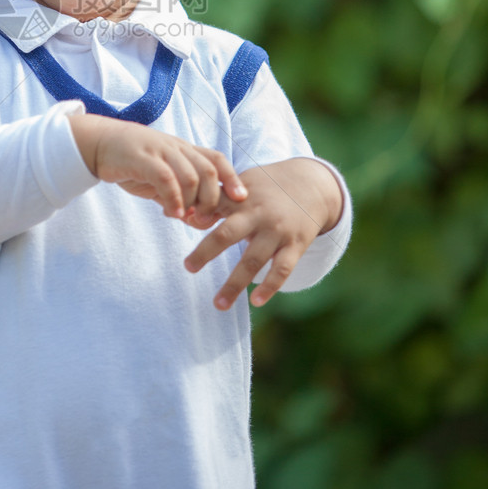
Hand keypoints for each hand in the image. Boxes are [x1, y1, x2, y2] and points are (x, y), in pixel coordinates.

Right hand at [68, 114, 246, 219]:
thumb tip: (197, 221)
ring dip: (192, 202)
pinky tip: (172, 213)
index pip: (216, 159)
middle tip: (204, 219)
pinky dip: (174, 199)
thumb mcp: (161, 179)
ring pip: (191, 175)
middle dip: (213, 198)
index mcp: (184, 150)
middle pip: (208, 170)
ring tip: (183, 218)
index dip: (232, 178)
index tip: (241, 200)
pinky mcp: (142, 159)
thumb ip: (179, 196)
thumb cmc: (133, 164)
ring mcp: (160, 151)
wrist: (100, 144)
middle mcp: (176, 148)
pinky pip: (166, 179)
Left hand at [184, 158, 342, 308]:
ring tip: (218, 304)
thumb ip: (215, 199)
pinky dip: (270, 287)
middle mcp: (258, 215)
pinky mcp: (295, 246)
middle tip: (188, 267)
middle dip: (206, 252)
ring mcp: (277, 232)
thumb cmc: (267, 186)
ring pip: (253, 260)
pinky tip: (256, 301)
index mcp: (241, 198)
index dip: (196, 213)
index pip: (213, 205)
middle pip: (227, 234)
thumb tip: (184, 215)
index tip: (175, 218)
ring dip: (234, 284)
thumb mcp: (242, 184)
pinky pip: (282, 270)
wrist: (312, 186)